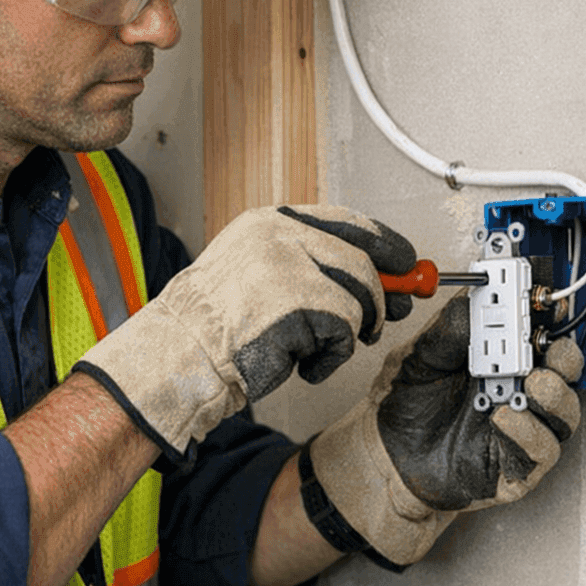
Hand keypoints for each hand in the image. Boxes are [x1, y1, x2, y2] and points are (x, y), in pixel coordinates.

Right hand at [77, 205, 416, 456]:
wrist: (178, 358)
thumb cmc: (217, 328)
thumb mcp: (260, 275)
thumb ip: (313, 266)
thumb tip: (386, 276)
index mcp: (270, 223)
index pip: (346, 222)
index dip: (384, 243)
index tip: (407, 262)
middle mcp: (279, 237)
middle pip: (362, 261)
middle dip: (380, 297)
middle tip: (380, 322)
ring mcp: (288, 267)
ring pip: (358, 297)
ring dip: (349, 332)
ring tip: (316, 349)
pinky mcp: (297, 305)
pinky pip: (344, 332)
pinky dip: (332, 357)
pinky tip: (302, 364)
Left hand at [306, 293, 582, 566]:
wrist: (383, 455)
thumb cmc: (405, 404)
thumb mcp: (420, 356)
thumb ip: (448, 329)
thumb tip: (474, 298)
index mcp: (500, 359)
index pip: (539, 334)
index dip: (548, 318)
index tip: (542, 303)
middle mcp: (517, 392)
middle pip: (563, 372)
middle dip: (563, 356)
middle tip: (546, 346)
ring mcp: (521, 430)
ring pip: (563, 413)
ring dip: (554, 395)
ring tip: (532, 383)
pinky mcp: (516, 468)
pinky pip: (541, 452)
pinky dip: (529, 433)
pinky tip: (503, 419)